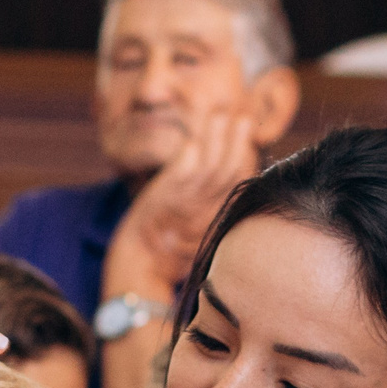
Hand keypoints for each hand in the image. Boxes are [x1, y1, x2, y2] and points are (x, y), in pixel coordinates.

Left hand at [105, 112, 261, 298]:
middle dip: (238, 142)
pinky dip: (188, 155)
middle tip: (243, 119)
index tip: (247, 137)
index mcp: (219, 218)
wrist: (139, 270)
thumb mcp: (199, 233)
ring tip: (219, 116)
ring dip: (216, 139)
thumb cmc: (164, 254)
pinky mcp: (165, 201)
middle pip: (231, 171)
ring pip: (210, 167)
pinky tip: (192, 139)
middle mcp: (208, 212)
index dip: (245, 158)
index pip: (241, 182)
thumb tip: (217, 183)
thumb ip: (211, 210)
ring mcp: (187, 206)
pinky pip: (182, 174)